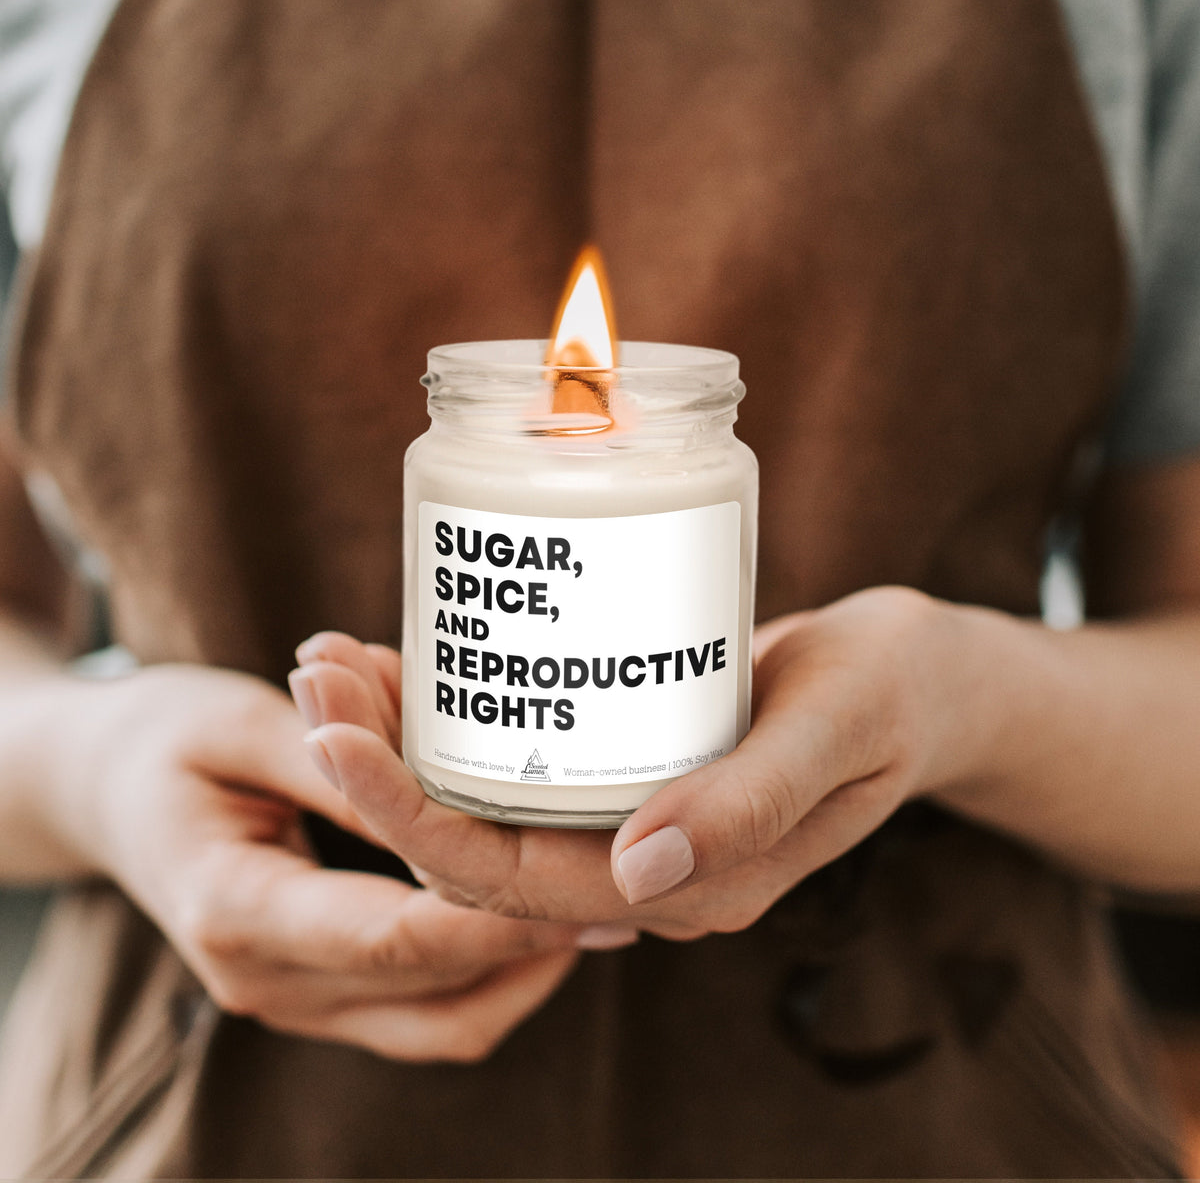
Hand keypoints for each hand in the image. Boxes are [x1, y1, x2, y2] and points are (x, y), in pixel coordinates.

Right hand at [52, 663, 604, 1061]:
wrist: (104, 789)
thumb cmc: (166, 740)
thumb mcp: (244, 726)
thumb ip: (339, 764)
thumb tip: (439, 788)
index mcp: (238, 910)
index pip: (397, 937)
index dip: (498, 916)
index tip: (584, 883)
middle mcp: (264, 979)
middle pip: (433, 991)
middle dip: (532, 946)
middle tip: (618, 893)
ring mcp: (289, 997)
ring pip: (439, 1024)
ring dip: (520, 974)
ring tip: (595, 910)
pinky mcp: (315, 990)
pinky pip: (420, 1013)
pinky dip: (485, 978)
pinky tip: (535, 922)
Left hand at [296, 587, 971, 938]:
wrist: (918, 678)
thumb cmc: (890, 691)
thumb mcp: (838, 728)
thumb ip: (752, 801)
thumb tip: (638, 875)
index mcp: (692, 887)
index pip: (518, 882)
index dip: (412, 819)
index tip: (334, 735)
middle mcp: (644, 872)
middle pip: (477, 847)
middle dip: (378, 773)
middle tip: (315, 673)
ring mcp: (632, 827)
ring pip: (486, 807)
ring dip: (400, 744)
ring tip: (333, 660)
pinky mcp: (628, 774)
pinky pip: (520, 767)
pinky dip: (456, 719)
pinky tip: (409, 660)